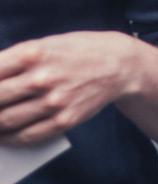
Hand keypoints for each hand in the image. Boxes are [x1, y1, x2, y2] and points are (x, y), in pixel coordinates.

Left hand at [0, 32, 136, 144]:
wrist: (119, 64)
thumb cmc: (77, 51)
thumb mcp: (47, 44)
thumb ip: (16, 60)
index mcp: (35, 53)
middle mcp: (42, 77)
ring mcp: (54, 101)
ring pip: (7, 121)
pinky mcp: (65, 119)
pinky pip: (28, 136)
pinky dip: (10, 139)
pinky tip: (3, 137)